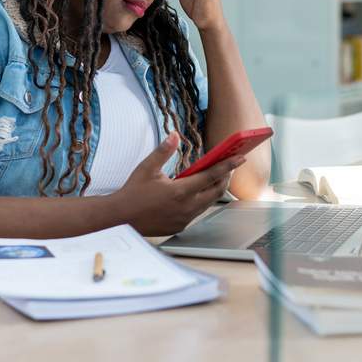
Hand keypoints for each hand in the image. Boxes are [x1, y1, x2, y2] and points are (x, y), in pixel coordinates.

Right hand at [112, 132, 245, 235]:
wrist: (120, 219)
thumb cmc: (133, 193)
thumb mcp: (147, 167)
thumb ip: (163, 151)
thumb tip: (175, 135)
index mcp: (180, 191)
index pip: (211, 176)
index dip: (228, 165)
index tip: (240, 158)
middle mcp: (186, 207)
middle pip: (216, 191)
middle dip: (226, 178)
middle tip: (230, 166)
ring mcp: (184, 218)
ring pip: (208, 203)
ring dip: (215, 189)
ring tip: (218, 177)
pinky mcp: (180, 225)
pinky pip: (198, 211)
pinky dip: (203, 200)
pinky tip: (198, 192)